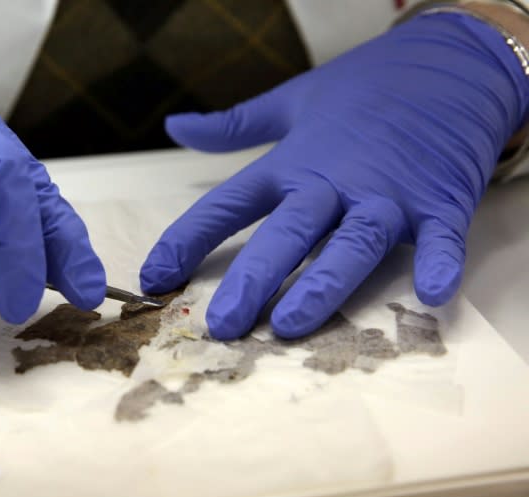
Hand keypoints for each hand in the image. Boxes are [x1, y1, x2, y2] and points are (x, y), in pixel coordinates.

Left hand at [140, 12, 528, 338]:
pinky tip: (431, 296)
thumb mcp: (292, 101)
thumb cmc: (365, 87)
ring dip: (322, 285)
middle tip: (222, 324)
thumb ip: (232, 125)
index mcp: (293, 162)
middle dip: (253, 279)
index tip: (155, 275)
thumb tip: (175, 126)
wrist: (450, 63)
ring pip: (350, 244)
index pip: (229, 204)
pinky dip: (439, 263)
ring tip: (292, 325)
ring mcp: (388, 194)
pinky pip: (442, 239)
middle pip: (286, 233)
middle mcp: (333, 182)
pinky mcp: (440, 201)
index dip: (188, 239)